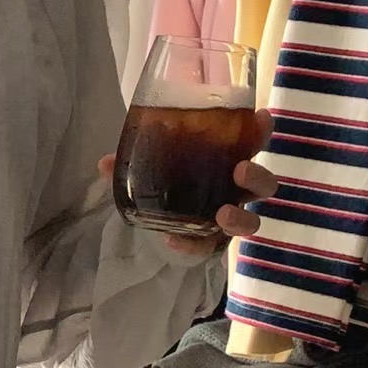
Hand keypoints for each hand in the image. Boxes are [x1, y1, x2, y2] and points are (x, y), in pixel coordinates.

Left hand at [99, 109, 277, 255]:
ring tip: (223, 214)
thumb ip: (132, 161)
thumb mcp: (151, 164)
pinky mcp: (213, 242)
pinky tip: (173, 240)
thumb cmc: (168, 177)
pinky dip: (192, 246)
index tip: (261, 118)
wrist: (159, 215)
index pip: (254, 142)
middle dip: (257, 177)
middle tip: (240, 171)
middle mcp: (236, 189)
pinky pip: (209, 249)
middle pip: (263, 185)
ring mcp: (229, 217)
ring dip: (241, 217)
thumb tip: (103, 163)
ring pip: (250, 220)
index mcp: (229, 159)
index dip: (261, 131)